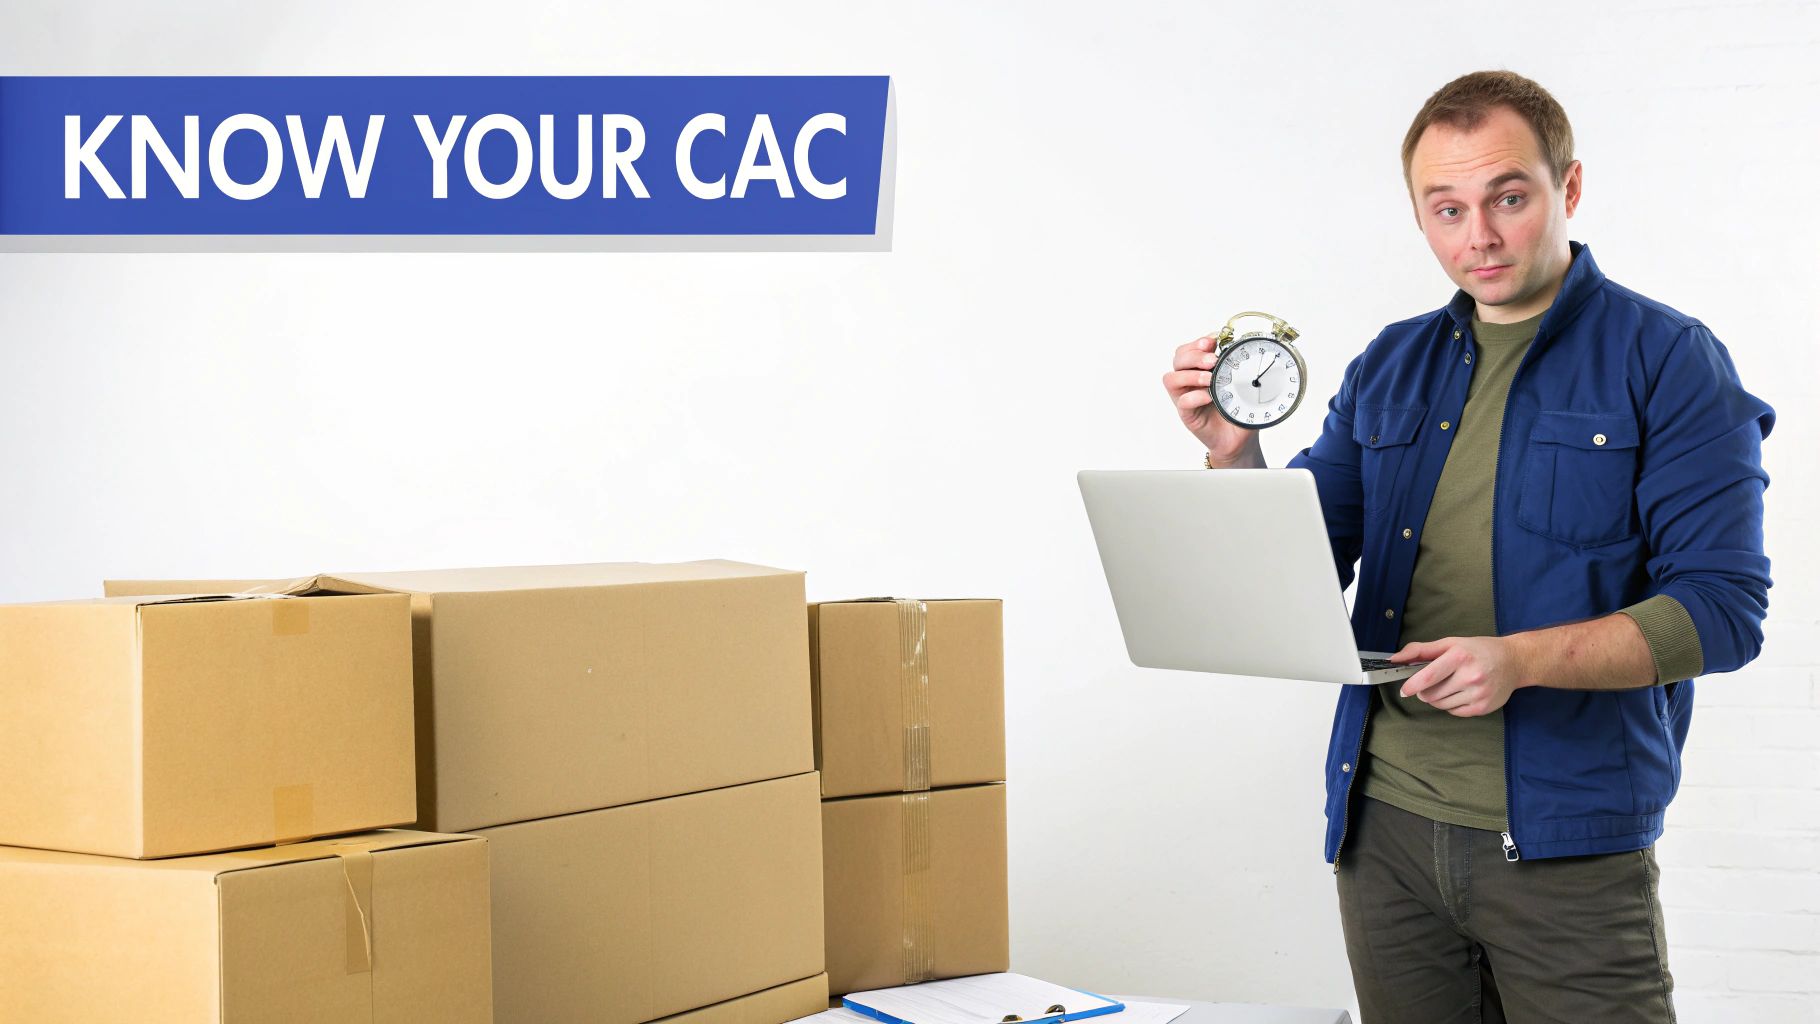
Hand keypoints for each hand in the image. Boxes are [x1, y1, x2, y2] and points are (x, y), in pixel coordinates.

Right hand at [1163, 334, 1262, 466]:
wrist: (1238, 438)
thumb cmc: (1237, 409)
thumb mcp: (1241, 384)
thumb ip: (1238, 367)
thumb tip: (1243, 346)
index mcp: (1200, 369)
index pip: (1188, 349)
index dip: (1197, 343)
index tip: (1213, 340)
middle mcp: (1189, 382)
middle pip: (1178, 359)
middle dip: (1194, 355)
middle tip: (1212, 360)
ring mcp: (1186, 397)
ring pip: (1172, 378)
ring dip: (1190, 374)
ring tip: (1209, 379)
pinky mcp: (1187, 415)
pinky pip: (1182, 402)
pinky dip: (1194, 396)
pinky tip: (1209, 397)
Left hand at [1391, 636, 1530, 716]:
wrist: (1514, 661)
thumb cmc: (1478, 650)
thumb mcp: (1450, 643)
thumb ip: (1420, 650)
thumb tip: (1395, 659)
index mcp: (1460, 657)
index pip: (1429, 676)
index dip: (1413, 685)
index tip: (1404, 690)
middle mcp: (1470, 676)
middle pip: (1432, 694)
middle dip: (1425, 691)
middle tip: (1432, 683)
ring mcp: (1478, 694)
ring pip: (1441, 705)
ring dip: (1437, 698)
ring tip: (1448, 685)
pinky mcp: (1483, 707)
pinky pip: (1455, 712)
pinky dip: (1451, 705)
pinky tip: (1461, 693)